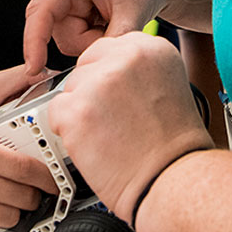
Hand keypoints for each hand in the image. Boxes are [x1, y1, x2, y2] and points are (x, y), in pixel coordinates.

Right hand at [23, 0, 212, 74]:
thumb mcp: (134, 10)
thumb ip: (113, 41)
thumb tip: (96, 68)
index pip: (41, 11)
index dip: (34, 41)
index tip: (34, 68)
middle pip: (57, 32)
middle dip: (86, 41)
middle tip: (115, 28)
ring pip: (66, 39)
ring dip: (92, 40)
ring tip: (113, 22)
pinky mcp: (69, 7)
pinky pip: (73, 36)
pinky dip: (92, 38)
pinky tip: (107, 22)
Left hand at [46, 32, 212, 223]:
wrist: (174, 183)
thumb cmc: (175, 148)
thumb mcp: (167, 86)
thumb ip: (135, 70)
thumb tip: (106, 66)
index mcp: (150, 48)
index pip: (106, 49)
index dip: (109, 76)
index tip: (119, 95)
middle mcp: (124, 58)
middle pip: (85, 66)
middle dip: (93, 92)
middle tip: (116, 120)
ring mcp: (98, 83)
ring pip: (70, 89)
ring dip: (82, 111)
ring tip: (111, 135)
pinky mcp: (76, 110)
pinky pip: (56, 112)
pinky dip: (68, 131)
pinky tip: (95, 144)